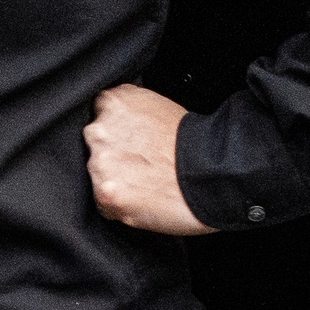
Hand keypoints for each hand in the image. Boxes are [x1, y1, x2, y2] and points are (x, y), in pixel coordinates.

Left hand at [85, 84, 213, 236]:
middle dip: (116, 156)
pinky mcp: (107, 193)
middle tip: (144, 166)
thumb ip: (129, 111)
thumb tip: (118, 120)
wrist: (213, 176)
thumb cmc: (195, 145)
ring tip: (148, 184)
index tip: (133, 143)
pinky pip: (104, 203)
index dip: (119, 132)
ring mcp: (101, 163)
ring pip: (98, 176)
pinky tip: (144, 199)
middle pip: (96, 147)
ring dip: (117, 181)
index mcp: (114, 103)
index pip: (100, 116)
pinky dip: (120, 206)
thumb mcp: (159, 105)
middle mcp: (100, 131)